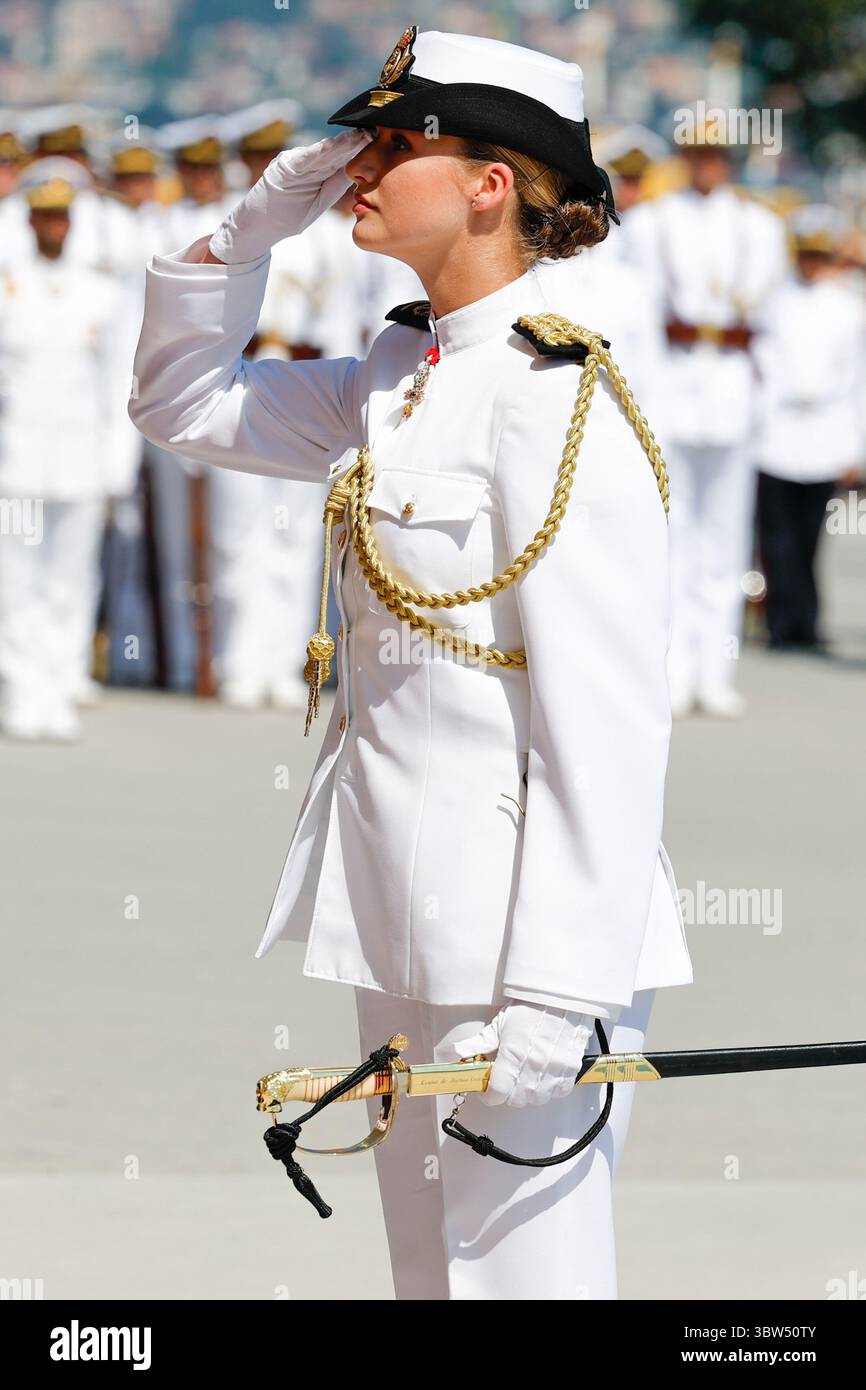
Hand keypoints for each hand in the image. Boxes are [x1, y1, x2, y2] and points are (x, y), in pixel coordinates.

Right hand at [208, 129, 374, 264]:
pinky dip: (319, 153)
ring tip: (361, 135)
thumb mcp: (318, 202)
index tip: (383, 142)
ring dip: (343, 144)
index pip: (344, 159)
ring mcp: (294, 163)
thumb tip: (359, 172)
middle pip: (336, 151)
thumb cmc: (288, 217)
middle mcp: (307, 163)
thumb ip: (335, 186)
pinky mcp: (282, 168)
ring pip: (323, 152)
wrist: (258, 227)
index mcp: (317, 172)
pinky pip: (304, 160)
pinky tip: (334, 147)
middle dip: (357, 141)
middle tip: (378, 129)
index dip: (362, 150)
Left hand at [441, 1001, 596, 1107]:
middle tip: (506, 1079)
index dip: (489, 1094)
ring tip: (526, 1076)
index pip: (497, 1093)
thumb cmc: (530, 1006)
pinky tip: (545, 1075)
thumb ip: (479, 1044)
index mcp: (512, 1055)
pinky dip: (551, 1088)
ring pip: (537, 1099)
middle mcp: (534, 1066)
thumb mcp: (500, 1023)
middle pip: (516, 1100)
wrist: (560, 995)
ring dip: (529, 1092)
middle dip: (507, 1092)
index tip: (487, 1089)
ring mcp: (554, 1069)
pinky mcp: (571, 1068)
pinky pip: (559, 1092)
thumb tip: (456, 1053)